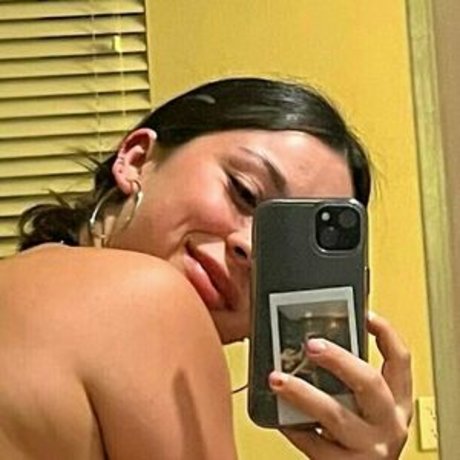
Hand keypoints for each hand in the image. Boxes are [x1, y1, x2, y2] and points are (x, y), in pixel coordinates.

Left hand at [268, 313, 411, 458]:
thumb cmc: (357, 440)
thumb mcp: (365, 408)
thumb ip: (349, 382)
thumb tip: (312, 347)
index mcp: (397, 402)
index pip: (400, 360)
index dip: (385, 332)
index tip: (363, 313)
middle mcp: (389, 423)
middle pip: (369, 382)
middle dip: (338, 359)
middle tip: (311, 345)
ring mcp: (370, 448)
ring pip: (335, 414)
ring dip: (302, 393)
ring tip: (277, 379)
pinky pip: (314, 443)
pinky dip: (293, 426)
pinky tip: (280, 416)